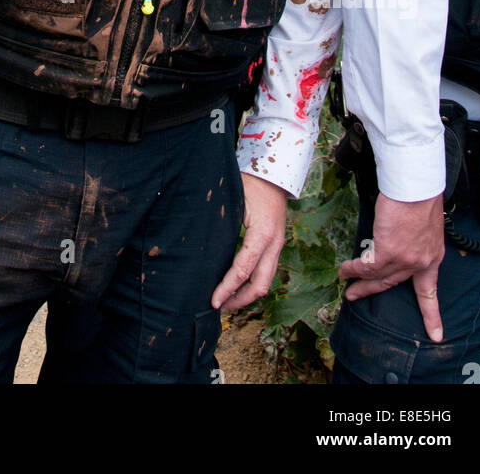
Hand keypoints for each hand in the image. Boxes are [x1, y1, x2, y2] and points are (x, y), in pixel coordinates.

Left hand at [211, 174, 287, 311]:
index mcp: (263, 234)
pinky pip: (266, 272)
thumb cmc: (250, 183)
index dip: (227, 288)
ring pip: (265, 282)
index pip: (243, 270)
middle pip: (260, 285)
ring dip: (246, 294)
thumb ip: (222, 224)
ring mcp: (278, 246)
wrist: (274, 173)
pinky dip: (252, 283)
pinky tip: (236, 285)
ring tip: (225, 300)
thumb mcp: (234, 200)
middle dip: (239, 300)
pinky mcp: (276, 245)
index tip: (213, 301)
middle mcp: (274, 244)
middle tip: (218, 307)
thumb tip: (200, 247)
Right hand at [338, 191, 444, 341]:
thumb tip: (397, 241)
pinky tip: (345, 269)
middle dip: (371, 291)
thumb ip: (414, 241)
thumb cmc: (420, 198)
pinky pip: (367, 266)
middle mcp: (420, 263)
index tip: (435, 334)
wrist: (416, 188)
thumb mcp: (425, 227)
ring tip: (345, 281)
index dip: (431, 314)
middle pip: (393, 283)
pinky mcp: (388, 252)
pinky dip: (353, 268)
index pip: (429, 291)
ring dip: (358, 281)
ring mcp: (404, 260)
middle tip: (354, 297)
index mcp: (432, 257)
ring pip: (377, 277)